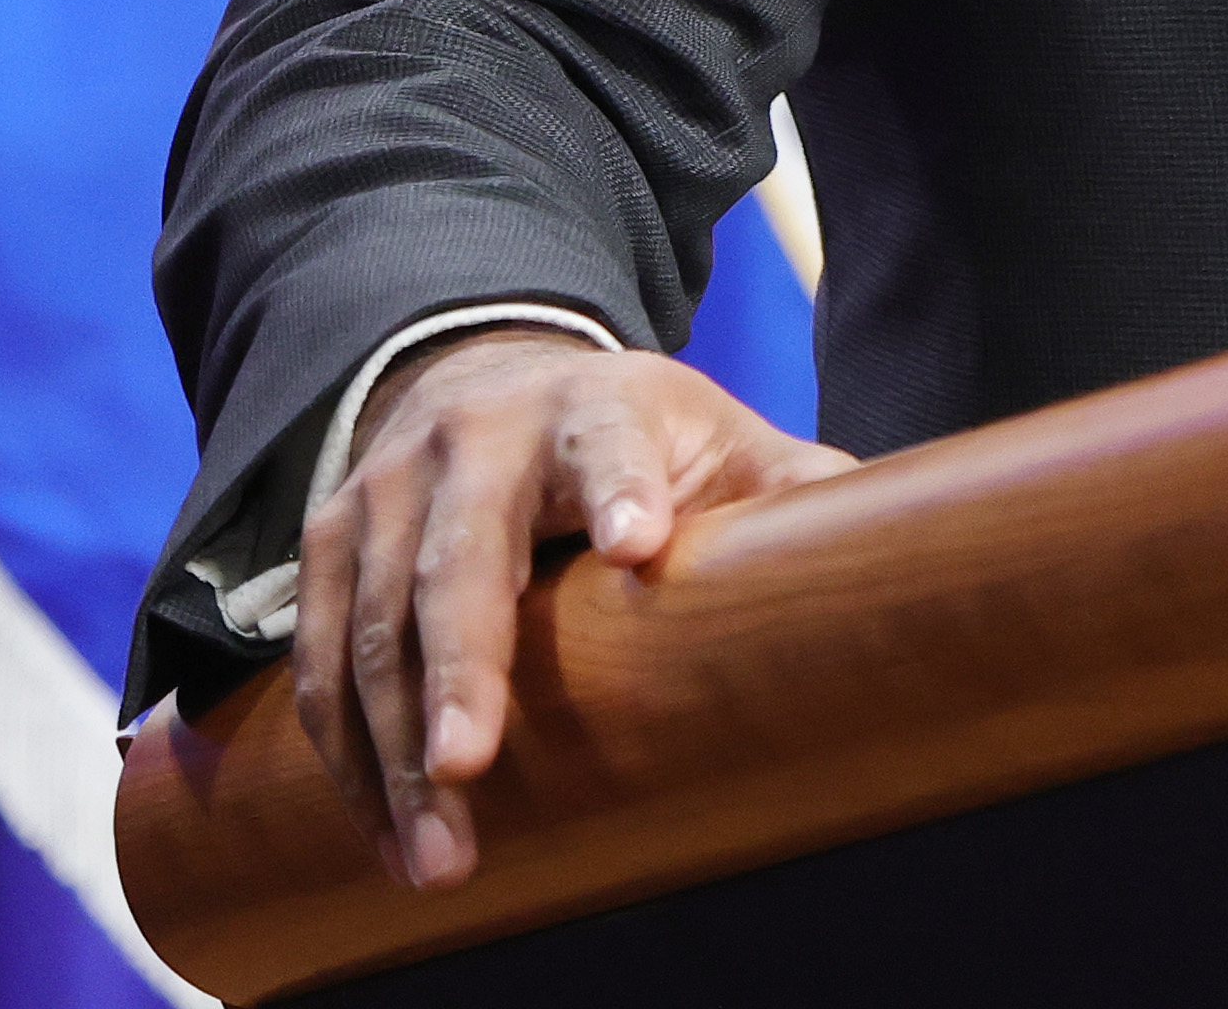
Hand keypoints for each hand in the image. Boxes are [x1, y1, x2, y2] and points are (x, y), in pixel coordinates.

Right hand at [295, 324, 853, 889]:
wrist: (488, 376)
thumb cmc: (630, 436)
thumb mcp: (717, 440)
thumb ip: (794, 492)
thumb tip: (909, 541)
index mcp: (591, 408)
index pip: (608, 444)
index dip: (621, 490)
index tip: (639, 545)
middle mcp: (473, 439)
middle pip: (459, 558)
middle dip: (460, 669)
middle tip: (469, 769)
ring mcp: (386, 489)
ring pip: (374, 627)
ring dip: (393, 749)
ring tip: (435, 852)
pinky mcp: (329, 542)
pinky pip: (319, 660)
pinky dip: (345, 753)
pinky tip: (381, 828)